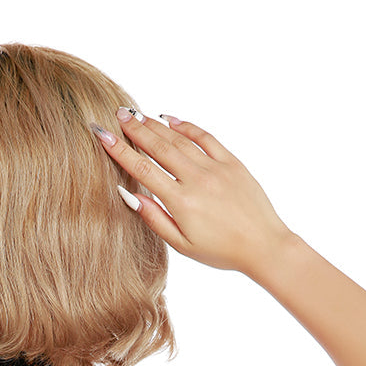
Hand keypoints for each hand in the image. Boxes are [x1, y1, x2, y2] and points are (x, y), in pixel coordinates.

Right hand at [94, 108, 292, 276]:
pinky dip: (186, 127)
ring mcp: (215, 168)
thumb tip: (128, 196)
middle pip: (159, 147)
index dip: (119, 151)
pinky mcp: (232, 162)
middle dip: (135, 130)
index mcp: (181, 202)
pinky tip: (171, 119)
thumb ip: (155, 219)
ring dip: (156, 126)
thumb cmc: (221, 251)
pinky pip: (205, 138)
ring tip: (137, 115)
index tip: (102, 136)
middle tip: (117, 114)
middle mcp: (197, 180)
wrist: (263, 245)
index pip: (142, 171)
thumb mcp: (183, 245)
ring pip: (179, 140)